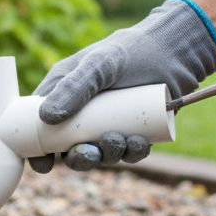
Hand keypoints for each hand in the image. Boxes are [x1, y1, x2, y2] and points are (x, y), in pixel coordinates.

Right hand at [29, 0, 215, 171]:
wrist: (176, 51)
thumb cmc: (132, 50)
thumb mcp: (100, 65)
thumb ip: (74, 87)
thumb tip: (46, 118)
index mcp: (65, 93)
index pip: (42, 126)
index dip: (40, 150)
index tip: (45, 164)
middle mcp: (85, 112)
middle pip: (71, 148)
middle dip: (79, 158)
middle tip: (89, 152)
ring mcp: (110, 123)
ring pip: (102, 153)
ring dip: (108, 155)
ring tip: (120, 140)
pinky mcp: (135, 131)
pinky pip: (129, 152)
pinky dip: (133, 152)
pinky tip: (139, 143)